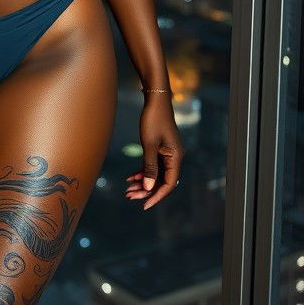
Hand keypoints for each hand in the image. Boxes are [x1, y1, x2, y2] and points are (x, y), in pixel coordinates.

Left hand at [125, 95, 182, 209]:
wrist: (155, 100)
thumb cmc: (153, 120)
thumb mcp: (149, 144)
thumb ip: (149, 167)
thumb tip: (148, 188)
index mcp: (176, 158)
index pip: (168, 184)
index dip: (156, 196)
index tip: (143, 205)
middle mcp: (174, 157)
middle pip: (161, 180)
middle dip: (146, 190)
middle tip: (129, 196)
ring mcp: (167, 153)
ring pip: (155, 174)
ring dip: (143, 182)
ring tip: (128, 189)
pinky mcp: (160, 148)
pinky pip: (153, 165)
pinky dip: (142, 171)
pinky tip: (130, 177)